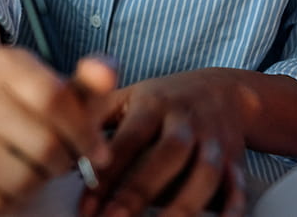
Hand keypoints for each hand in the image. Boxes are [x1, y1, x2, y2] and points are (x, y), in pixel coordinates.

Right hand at [0, 47, 116, 214]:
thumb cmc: (36, 106)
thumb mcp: (69, 89)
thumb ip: (94, 80)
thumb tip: (105, 73)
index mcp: (2, 62)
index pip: (53, 98)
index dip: (84, 132)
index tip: (97, 150)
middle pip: (41, 144)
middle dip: (65, 161)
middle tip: (65, 162)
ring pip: (19, 179)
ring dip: (40, 183)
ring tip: (40, 170)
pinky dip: (12, 202)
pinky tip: (15, 182)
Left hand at [80, 69, 260, 216]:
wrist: (224, 91)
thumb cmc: (163, 100)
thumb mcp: (128, 96)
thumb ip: (94, 116)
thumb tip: (59, 147)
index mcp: (154, 104)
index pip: (129, 137)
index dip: (108, 171)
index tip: (87, 205)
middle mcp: (186, 121)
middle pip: (168, 153)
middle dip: (141, 189)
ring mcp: (213, 142)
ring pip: (204, 173)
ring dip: (182, 206)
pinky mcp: (234, 163)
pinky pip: (236, 188)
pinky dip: (230, 211)